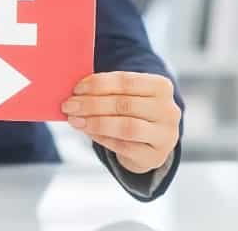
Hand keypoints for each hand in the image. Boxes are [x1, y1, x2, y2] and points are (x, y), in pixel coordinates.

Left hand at [61, 71, 180, 173]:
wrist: (150, 143)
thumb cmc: (132, 112)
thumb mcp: (127, 95)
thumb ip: (108, 90)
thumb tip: (76, 91)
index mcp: (161, 87)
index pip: (126, 81)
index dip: (98, 84)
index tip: (76, 88)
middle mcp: (168, 110)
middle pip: (124, 104)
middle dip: (92, 104)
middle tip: (69, 105)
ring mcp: (165, 135)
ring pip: (126, 126)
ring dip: (95, 122)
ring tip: (74, 120)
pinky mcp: (155, 156)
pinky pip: (124, 146)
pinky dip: (102, 138)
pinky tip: (87, 132)